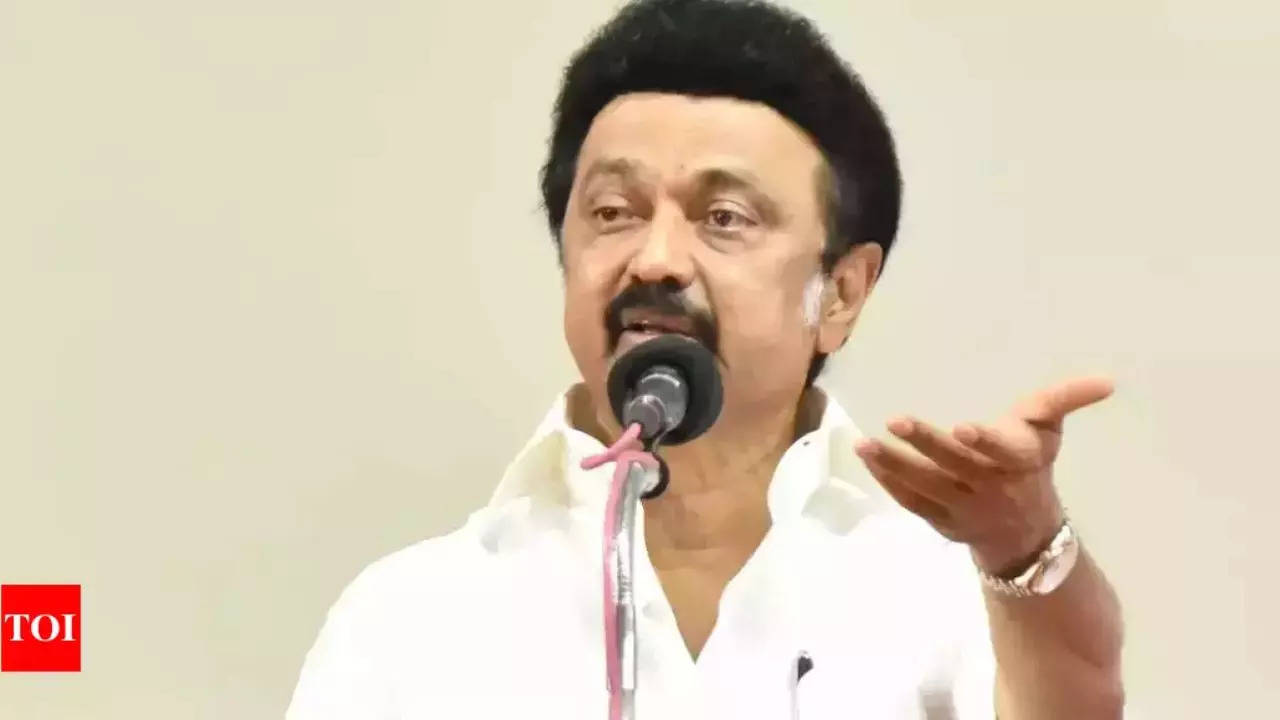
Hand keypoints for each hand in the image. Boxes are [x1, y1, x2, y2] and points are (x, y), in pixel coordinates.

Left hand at [853, 376, 1113, 574]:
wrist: (1026, 533)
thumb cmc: (1031, 465)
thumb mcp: (1050, 431)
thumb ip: (1066, 400)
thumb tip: (1106, 381)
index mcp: (1020, 462)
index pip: (1004, 451)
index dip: (987, 441)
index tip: (963, 426)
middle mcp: (991, 488)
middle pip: (956, 467)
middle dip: (927, 445)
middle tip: (895, 420)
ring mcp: (963, 508)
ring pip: (926, 488)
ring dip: (895, 465)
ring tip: (864, 443)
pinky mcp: (941, 521)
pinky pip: (912, 503)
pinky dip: (889, 482)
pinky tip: (868, 459)